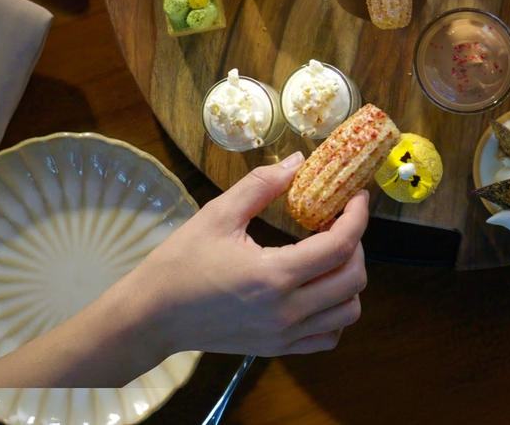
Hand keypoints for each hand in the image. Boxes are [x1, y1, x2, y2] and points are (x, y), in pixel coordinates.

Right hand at [131, 152, 368, 357]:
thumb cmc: (181, 262)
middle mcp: (285, 311)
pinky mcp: (277, 348)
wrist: (151, 316)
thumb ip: (261, 186)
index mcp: (273, 275)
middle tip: (341, 220)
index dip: (358, 216)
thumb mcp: (218, 214)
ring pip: (348, 312)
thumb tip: (298, 162)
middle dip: (358, 243)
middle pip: (353, 279)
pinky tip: (319, 286)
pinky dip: (336, 311)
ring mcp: (283, 335)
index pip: (340, 245)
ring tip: (331, 253)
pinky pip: (327, 336)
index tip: (357, 196)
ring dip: (350, 279)